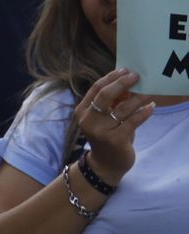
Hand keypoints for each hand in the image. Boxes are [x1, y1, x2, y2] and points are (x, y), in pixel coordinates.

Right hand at [77, 67, 153, 181]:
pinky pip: (132, 121)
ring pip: (121, 108)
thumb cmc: (106, 136)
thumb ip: (111, 103)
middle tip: (136, 76)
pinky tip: (150, 107)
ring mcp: (101, 130)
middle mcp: (88, 120)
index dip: (110, 78)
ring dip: (137, 98)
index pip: (96, 89)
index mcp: (82, 111)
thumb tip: (127, 84)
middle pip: (105, 95)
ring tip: (148, 92)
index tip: (124, 70)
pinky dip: (143, 113)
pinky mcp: (115, 139)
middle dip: (122, 83)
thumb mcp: (104, 119)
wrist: (106, 164)